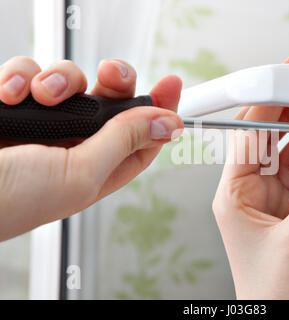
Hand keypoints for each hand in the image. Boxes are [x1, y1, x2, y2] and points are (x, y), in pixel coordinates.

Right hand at [0, 56, 182, 240]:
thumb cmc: (12, 198)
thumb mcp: (80, 174)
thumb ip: (124, 142)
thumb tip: (168, 123)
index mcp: (99, 167)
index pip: (142, 135)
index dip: (161, 110)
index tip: (173, 85)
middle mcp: (75, 143)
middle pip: (113, 100)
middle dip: (116, 80)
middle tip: (111, 74)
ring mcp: (43, 122)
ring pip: (71, 80)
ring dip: (59, 80)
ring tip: (41, 98)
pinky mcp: (13, 102)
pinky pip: (28, 72)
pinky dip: (19, 77)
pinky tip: (9, 96)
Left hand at [213, 58, 288, 299]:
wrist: (281, 319)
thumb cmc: (270, 292)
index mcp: (233, 196)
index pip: (245, 138)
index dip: (262, 106)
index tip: (281, 82)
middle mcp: (249, 193)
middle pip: (264, 139)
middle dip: (283, 112)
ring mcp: (271, 199)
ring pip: (284, 152)